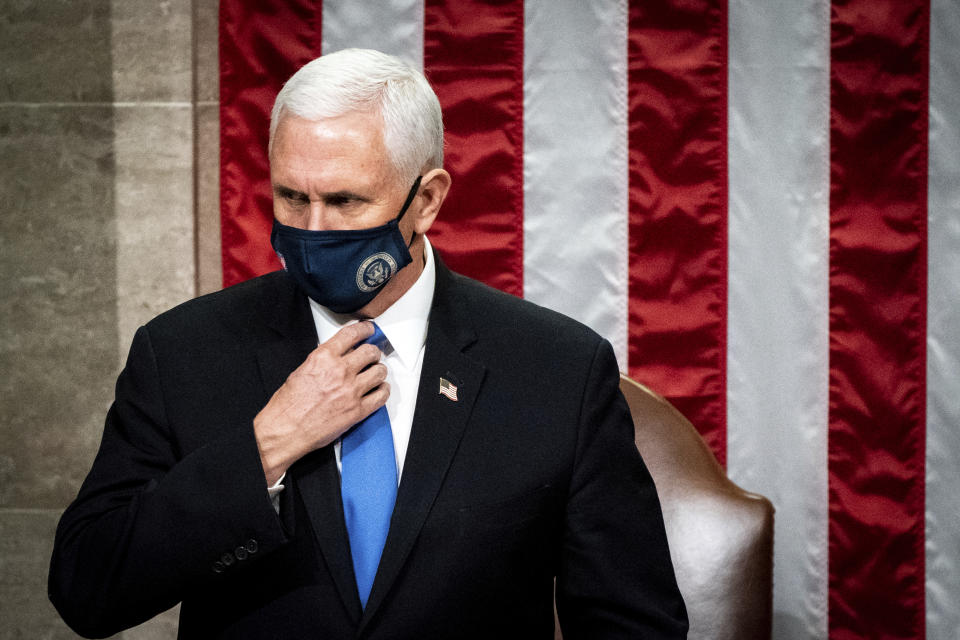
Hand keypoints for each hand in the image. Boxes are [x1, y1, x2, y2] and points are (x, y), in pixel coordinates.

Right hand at [253, 321, 388, 484]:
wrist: (285, 430)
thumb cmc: (288, 405)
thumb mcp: (301, 371)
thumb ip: (323, 361)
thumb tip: (338, 356)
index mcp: (323, 358)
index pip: (351, 334)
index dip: (365, 329)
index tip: (369, 329)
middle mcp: (340, 371)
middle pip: (370, 352)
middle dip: (372, 352)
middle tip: (372, 355)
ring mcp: (351, 391)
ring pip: (379, 372)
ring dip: (379, 371)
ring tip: (375, 373)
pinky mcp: (357, 410)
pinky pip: (381, 395)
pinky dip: (383, 390)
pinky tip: (379, 389)